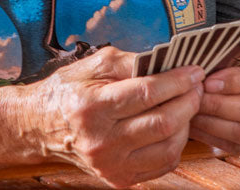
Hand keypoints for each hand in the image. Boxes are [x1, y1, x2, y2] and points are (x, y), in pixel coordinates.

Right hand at [25, 47, 204, 187]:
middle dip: (188, 100)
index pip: (147, 93)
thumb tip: (165, 62)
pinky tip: (176, 125)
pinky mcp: (119, 178)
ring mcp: (112, 164)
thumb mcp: (92, 64)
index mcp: (93, 106)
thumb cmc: (68, 90)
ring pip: (169, 147)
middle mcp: (102, 140)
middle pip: (163, 122)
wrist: (42, 126)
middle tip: (197, 85)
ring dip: (187, 122)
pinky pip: (162, 164)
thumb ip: (128, 62)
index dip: (177, 81)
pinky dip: (176, 143)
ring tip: (188, 103)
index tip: (194, 71)